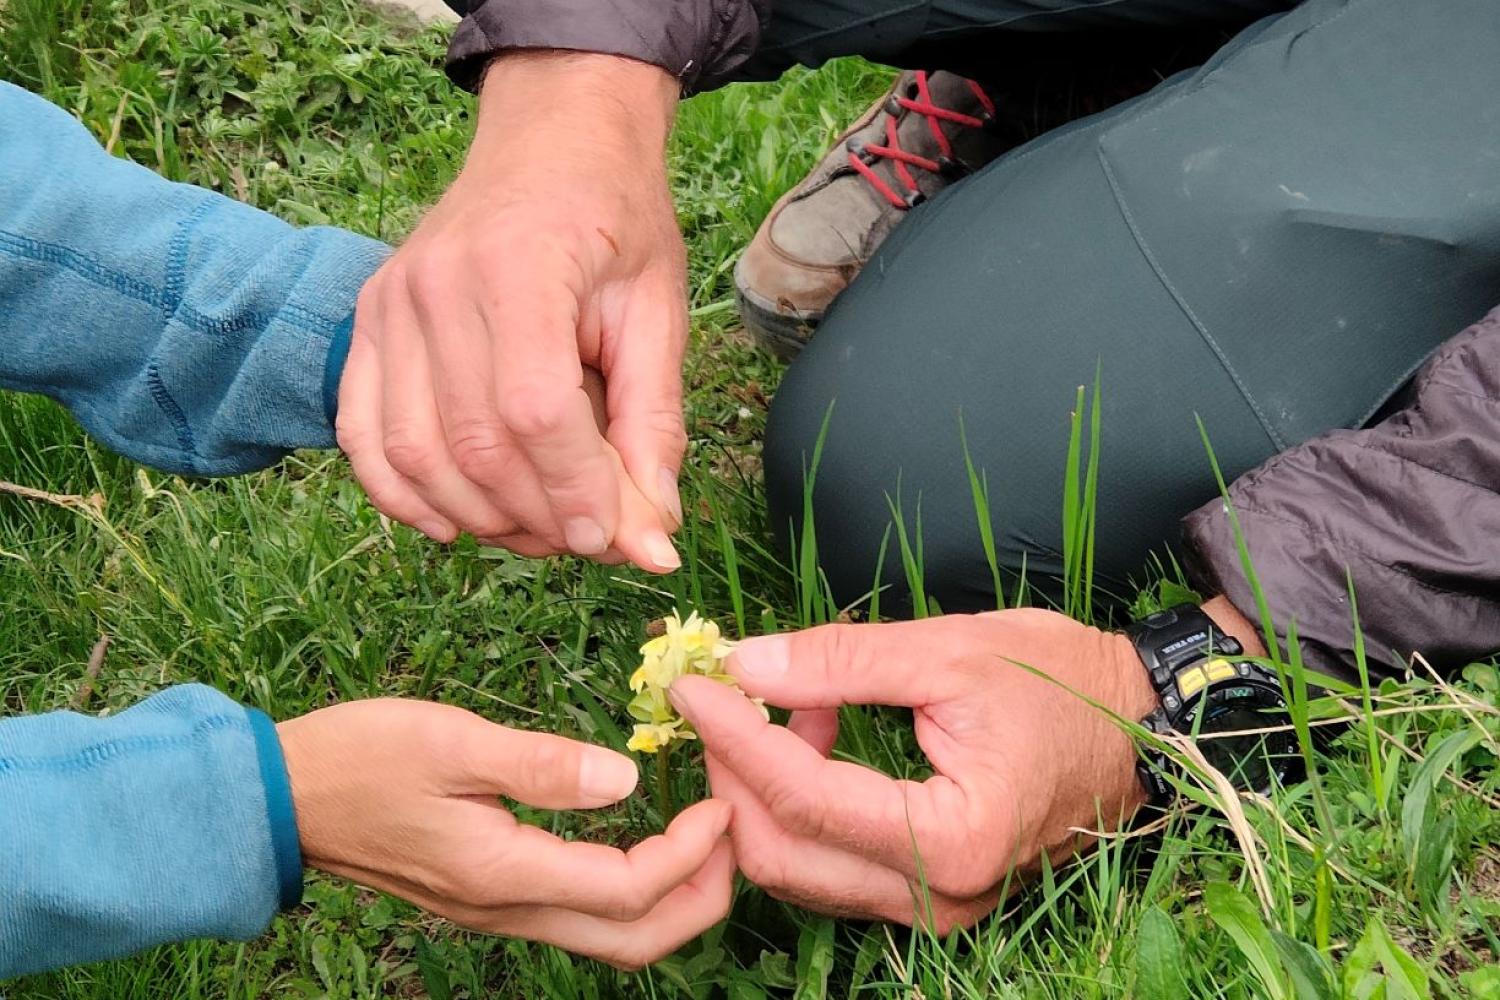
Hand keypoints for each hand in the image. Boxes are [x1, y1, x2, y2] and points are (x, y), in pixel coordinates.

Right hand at [278, 699, 732, 968]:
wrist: (281, 800)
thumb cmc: (361, 757)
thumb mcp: (451, 740)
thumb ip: (540, 764)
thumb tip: (625, 777)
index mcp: (502, 872)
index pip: (627, 889)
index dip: (690, 854)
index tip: (721, 803)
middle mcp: (506, 908)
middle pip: (631, 943)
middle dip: (699, 901)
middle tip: (732, 838)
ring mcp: (496, 910)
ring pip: (606, 938)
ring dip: (669, 901)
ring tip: (702, 841)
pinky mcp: (487, 896)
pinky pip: (577, 916)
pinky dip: (629, 892)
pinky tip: (641, 840)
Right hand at [337, 51, 687, 571]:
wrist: (553, 146)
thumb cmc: (615, 224)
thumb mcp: (659, 315)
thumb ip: (653, 429)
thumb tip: (653, 541)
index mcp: (521, 266)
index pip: (534, 410)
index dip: (574, 490)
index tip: (617, 537)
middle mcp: (437, 284)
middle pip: (473, 443)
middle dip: (537, 516)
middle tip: (589, 538)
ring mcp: (389, 303)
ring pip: (413, 453)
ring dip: (479, 518)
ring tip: (539, 528)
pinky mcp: (367, 324)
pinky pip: (362, 435)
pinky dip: (403, 497)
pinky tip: (457, 523)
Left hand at [670, 609, 1166, 931]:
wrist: (1139, 725)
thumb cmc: (1060, 681)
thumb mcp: (948, 651)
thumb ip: (840, 661)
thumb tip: (743, 663)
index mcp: (953, 837)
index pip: (804, 797)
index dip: (735, 738)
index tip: (691, 685)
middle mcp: (939, 895)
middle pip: (783, 852)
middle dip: (732, 772)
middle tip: (722, 693)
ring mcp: (933, 907)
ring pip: (798, 868)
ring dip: (763, 787)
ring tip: (789, 699)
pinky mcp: (927, 895)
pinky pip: (831, 865)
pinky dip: (799, 803)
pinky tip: (817, 732)